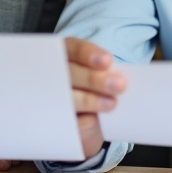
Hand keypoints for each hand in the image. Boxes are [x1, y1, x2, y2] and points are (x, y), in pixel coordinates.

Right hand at [65, 37, 124, 158]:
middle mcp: (55, 74)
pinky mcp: (55, 121)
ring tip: (111, 104)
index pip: (72, 49)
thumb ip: (105, 72)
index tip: (107, 60)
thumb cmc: (98, 90)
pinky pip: (65, 120)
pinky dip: (79, 120)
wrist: (89, 123)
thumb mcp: (101, 76)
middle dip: (92, 79)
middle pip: (68, 73)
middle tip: (119, 85)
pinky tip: (92, 119)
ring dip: (88, 100)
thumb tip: (116, 78)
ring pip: (65, 96)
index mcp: (66, 56)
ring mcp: (52, 98)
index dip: (87, 53)